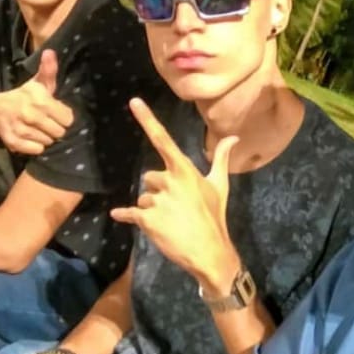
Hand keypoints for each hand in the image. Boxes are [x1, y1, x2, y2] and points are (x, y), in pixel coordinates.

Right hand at [0, 49, 73, 154]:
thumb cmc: (24, 97)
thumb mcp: (37, 83)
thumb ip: (48, 70)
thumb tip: (50, 52)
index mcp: (40, 100)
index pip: (68, 118)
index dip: (63, 117)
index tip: (55, 113)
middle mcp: (30, 114)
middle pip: (59, 132)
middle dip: (55, 128)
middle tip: (45, 123)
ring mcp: (21, 128)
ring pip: (48, 141)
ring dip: (44, 137)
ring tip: (36, 128)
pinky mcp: (14, 141)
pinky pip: (36, 150)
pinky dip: (35, 146)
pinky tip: (29, 137)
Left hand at [111, 98, 239, 290]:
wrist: (210, 251)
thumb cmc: (214, 216)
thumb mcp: (219, 186)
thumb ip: (221, 159)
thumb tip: (234, 138)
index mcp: (184, 171)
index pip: (163, 140)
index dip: (148, 119)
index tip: (134, 102)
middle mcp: (169, 181)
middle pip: (150, 178)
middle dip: (159, 191)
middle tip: (176, 207)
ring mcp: (157, 201)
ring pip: (143, 198)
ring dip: (151, 207)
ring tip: (170, 221)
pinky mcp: (146, 220)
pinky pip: (129, 213)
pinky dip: (125, 215)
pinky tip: (119, 215)